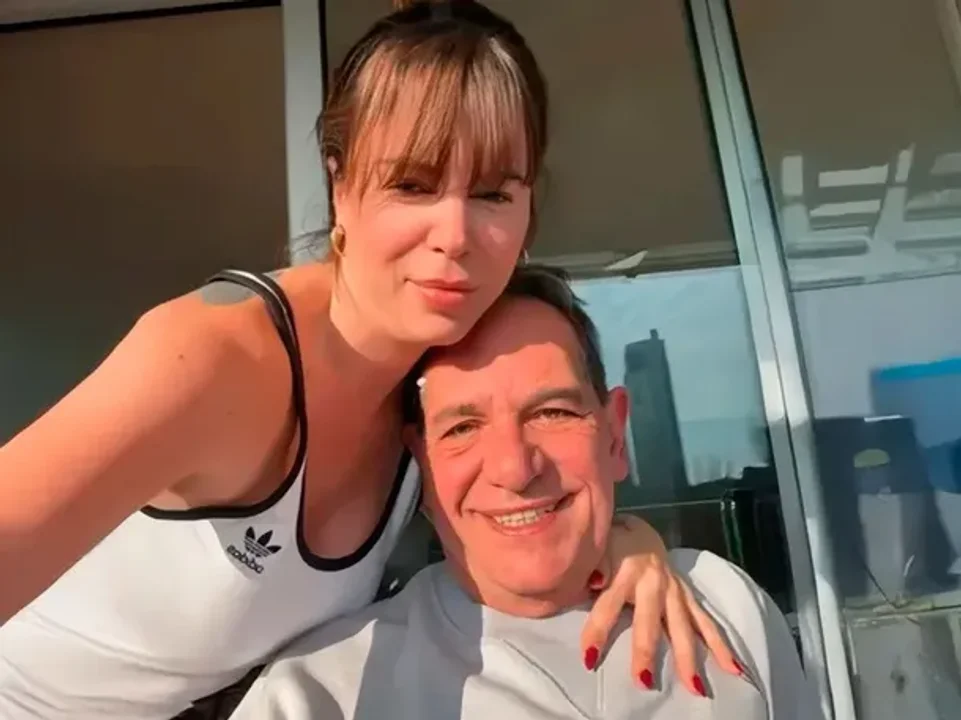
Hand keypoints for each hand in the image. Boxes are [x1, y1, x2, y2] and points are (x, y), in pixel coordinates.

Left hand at [580, 514, 741, 694]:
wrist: (640, 530)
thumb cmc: (612, 546)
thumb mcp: (598, 548)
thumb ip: (595, 565)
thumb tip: (595, 582)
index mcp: (625, 571)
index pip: (608, 605)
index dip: (597, 632)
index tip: (588, 660)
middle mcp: (653, 582)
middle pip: (649, 621)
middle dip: (646, 651)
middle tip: (643, 681)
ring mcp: (675, 591)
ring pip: (683, 627)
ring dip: (688, 657)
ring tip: (695, 688)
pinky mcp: (688, 596)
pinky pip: (706, 623)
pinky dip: (720, 646)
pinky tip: (734, 669)